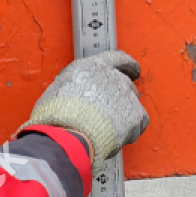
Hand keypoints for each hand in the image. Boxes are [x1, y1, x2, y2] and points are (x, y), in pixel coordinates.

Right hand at [23, 50, 148, 166]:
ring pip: (132, 103)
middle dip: (119, 97)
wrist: (69, 133)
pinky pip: (138, 123)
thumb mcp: (58, 89)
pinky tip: (117, 138)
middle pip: (125, 83)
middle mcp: (112, 76)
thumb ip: (73, 86)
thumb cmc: (56, 115)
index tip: (133, 69)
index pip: (117, 58)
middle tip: (110, 112)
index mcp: (93, 66)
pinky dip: (130, 132)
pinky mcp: (136, 114)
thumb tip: (72, 93)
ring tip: (107, 129)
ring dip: (123, 115)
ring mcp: (126, 94)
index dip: (127, 64)